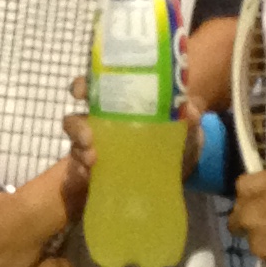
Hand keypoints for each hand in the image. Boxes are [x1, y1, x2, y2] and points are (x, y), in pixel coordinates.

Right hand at [60, 86, 204, 183]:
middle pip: (75, 119)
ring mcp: (95, 150)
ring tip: (92, 160)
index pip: (95, 90)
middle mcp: (102, 126)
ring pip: (75, 145)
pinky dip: (81, 172)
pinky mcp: (95, 173)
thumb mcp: (188, 131)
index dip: (83, 87)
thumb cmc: (176, 145)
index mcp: (120, 107)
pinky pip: (79, 171)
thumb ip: (190, 119)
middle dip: (75, 125)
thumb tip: (191, 110)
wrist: (175, 179)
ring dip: (79, 150)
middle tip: (87, 136)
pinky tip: (91, 176)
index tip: (79, 93)